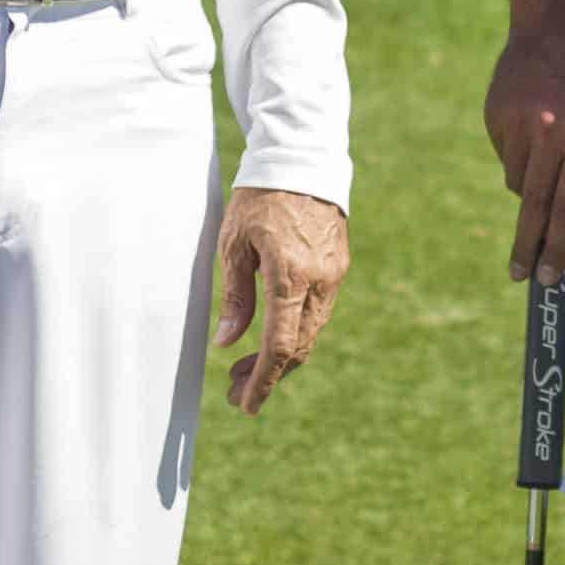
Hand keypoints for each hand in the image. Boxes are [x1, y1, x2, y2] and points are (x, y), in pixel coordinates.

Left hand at [213, 188, 348, 414]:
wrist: (301, 158)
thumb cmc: (259, 197)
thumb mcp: (234, 244)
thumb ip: (235, 296)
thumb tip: (227, 342)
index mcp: (290, 276)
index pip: (279, 345)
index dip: (262, 381)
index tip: (244, 405)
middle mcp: (319, 281)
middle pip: (298, 347)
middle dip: (267, 376)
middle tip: (235, 392)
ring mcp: (333, 275)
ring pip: (310, 333)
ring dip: (281, 357)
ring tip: (245, 369)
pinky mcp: (337, 267)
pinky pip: (318, 313)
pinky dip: (295, 333)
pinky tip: (270, 336)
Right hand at [484, 14, 564, 281]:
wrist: (557, 22)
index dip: (558, 247)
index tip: (547, 278)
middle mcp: (551, 132)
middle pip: (536, 205)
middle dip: (529, 246)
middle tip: (521, 276)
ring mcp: (520, 122)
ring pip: (519, 182)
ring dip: (532, 188)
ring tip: (548, 160)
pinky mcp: (496, 113)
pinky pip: (506, 155)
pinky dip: (520, 155)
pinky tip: (536, 127)